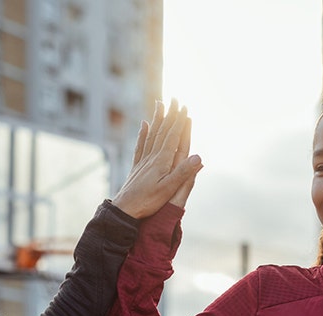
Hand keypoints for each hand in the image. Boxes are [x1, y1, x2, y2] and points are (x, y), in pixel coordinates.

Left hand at [111, 99, 202, 217]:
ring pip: (151, 134)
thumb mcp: (168, 189)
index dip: (180, 122)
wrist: (124, 209)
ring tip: (160, 104)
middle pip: (162, 131)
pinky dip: (143, 133)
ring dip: (157, 119)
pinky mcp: (137, 166)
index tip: (185, 108)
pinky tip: (144, 124)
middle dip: (170, 114)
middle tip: (175, 99)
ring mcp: (143, 160)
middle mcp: (152, 157)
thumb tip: (198, 157)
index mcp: (162, 161)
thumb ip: (183, 173)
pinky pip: (141, 145)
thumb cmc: (147, 202)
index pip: (173, 137)